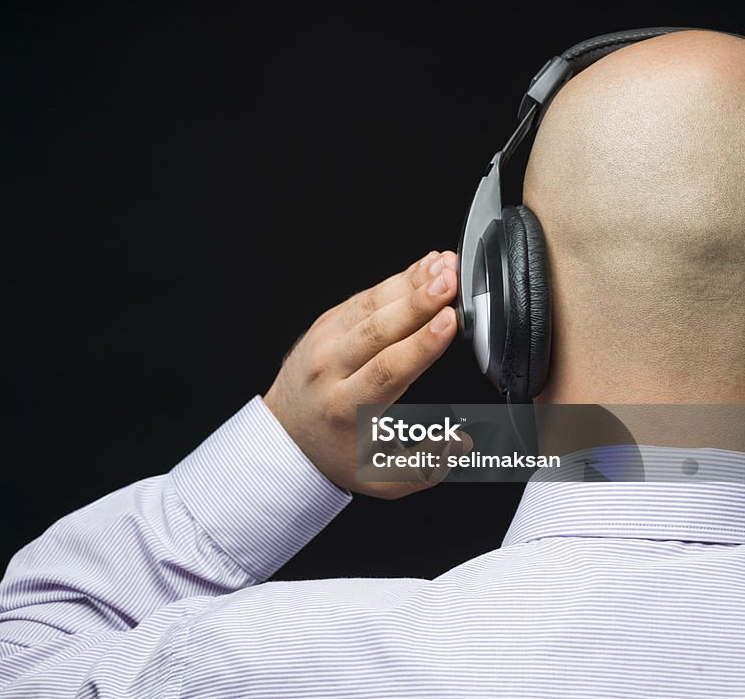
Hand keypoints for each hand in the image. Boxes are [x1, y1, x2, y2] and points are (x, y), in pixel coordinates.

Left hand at [263, 250, 470, 497]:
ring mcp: (324, 341)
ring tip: (444, 265)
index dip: (421, 344)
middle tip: (451, 280)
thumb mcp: (381, 478)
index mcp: (346, 407)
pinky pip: (363, 297)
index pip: (386, 370)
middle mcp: (330, 369)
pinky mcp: (326, 323)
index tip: (450, 321)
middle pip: (378, 329)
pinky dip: (395, 280)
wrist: (284, 435)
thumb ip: (425, 465)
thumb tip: (460, 442)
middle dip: (418, 301)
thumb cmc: (336, 453)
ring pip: (370, 305)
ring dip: (410, 282)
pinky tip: (424, 268)